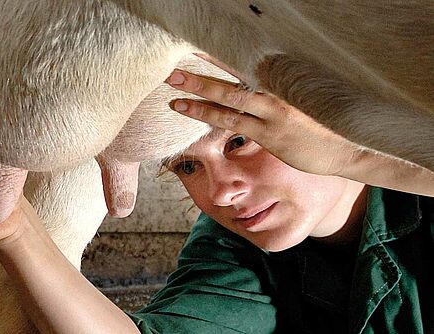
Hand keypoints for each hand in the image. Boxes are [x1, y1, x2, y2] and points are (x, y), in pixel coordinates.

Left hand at [165, 64, 356, 176]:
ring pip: (228, 98)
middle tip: (174, 65)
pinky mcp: (269, 134)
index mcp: (285, 79)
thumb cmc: (327, 123)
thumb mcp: (307, 99)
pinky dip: (207, 114)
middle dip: (202, 71)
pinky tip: (186, 108)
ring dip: (198, 91)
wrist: (352, 148)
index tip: (198, 44)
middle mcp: (277, 91)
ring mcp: (272, 113)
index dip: (220, 54)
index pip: (246, 62)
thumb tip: (258, 82)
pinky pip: (231, 122)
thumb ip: (281, 89)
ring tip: (173, 87)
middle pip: (233, 76)